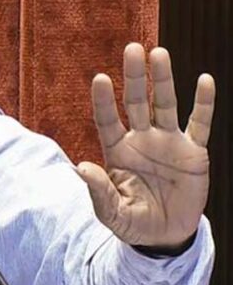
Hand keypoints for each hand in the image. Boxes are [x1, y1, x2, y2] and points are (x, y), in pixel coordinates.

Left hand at [76, 43, 214, 248]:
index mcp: (117, 150)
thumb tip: (80, 167)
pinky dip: (203, 103)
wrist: (165, 237)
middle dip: (133, 76)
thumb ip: (98, 191)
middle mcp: (141, 139)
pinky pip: (200, 123)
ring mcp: (167, 142)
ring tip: (158, 53)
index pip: (107, 119)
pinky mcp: (193, 152)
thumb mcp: (112, 213)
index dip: (103, 100)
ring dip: (162, 80)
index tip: (99, 78)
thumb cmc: (133, 222)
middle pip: (135, 101)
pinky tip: (204, 80)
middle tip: (131, 48)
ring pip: (164, 104)